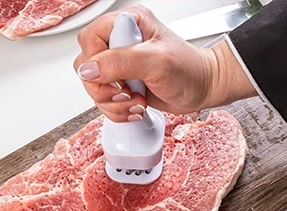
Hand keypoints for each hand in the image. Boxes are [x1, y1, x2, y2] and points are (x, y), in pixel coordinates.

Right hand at [73, 4, 256, 122]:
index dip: (97, 64)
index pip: (90, 40)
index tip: (119, 79)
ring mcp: (118, 67)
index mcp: (127, 24)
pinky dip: (118, 111)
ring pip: (94, 88)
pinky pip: (104, 102)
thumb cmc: (189, 70)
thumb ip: (120, 62)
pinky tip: (136, 106)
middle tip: (128, 92)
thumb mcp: (156, 62)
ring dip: (115, 103)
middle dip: (105, 89)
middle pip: (86, 67)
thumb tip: (87, 70)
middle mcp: (119, 44)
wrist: (201, 89)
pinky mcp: (121, 85)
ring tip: (138, 100)